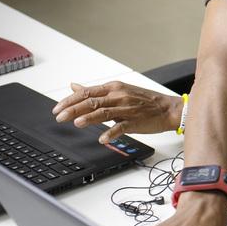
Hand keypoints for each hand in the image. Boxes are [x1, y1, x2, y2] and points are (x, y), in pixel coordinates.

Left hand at [52, 81, 182, 142]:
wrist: (169, 109)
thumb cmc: (145, 100)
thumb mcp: (119, 90)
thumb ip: (96, 91)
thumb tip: (74, 86)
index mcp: (114, 88)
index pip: (87, 92)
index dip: (70, 100)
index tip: (57, 108)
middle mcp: (119, 96)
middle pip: (92, 102)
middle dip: (73, 109)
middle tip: (59, 117)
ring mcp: (127, 109)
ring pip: (104, 112)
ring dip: (89, 118)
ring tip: (76, 123)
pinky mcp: (136, 121)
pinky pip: (121, 127)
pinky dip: (111, 133)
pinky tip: (102, 139)